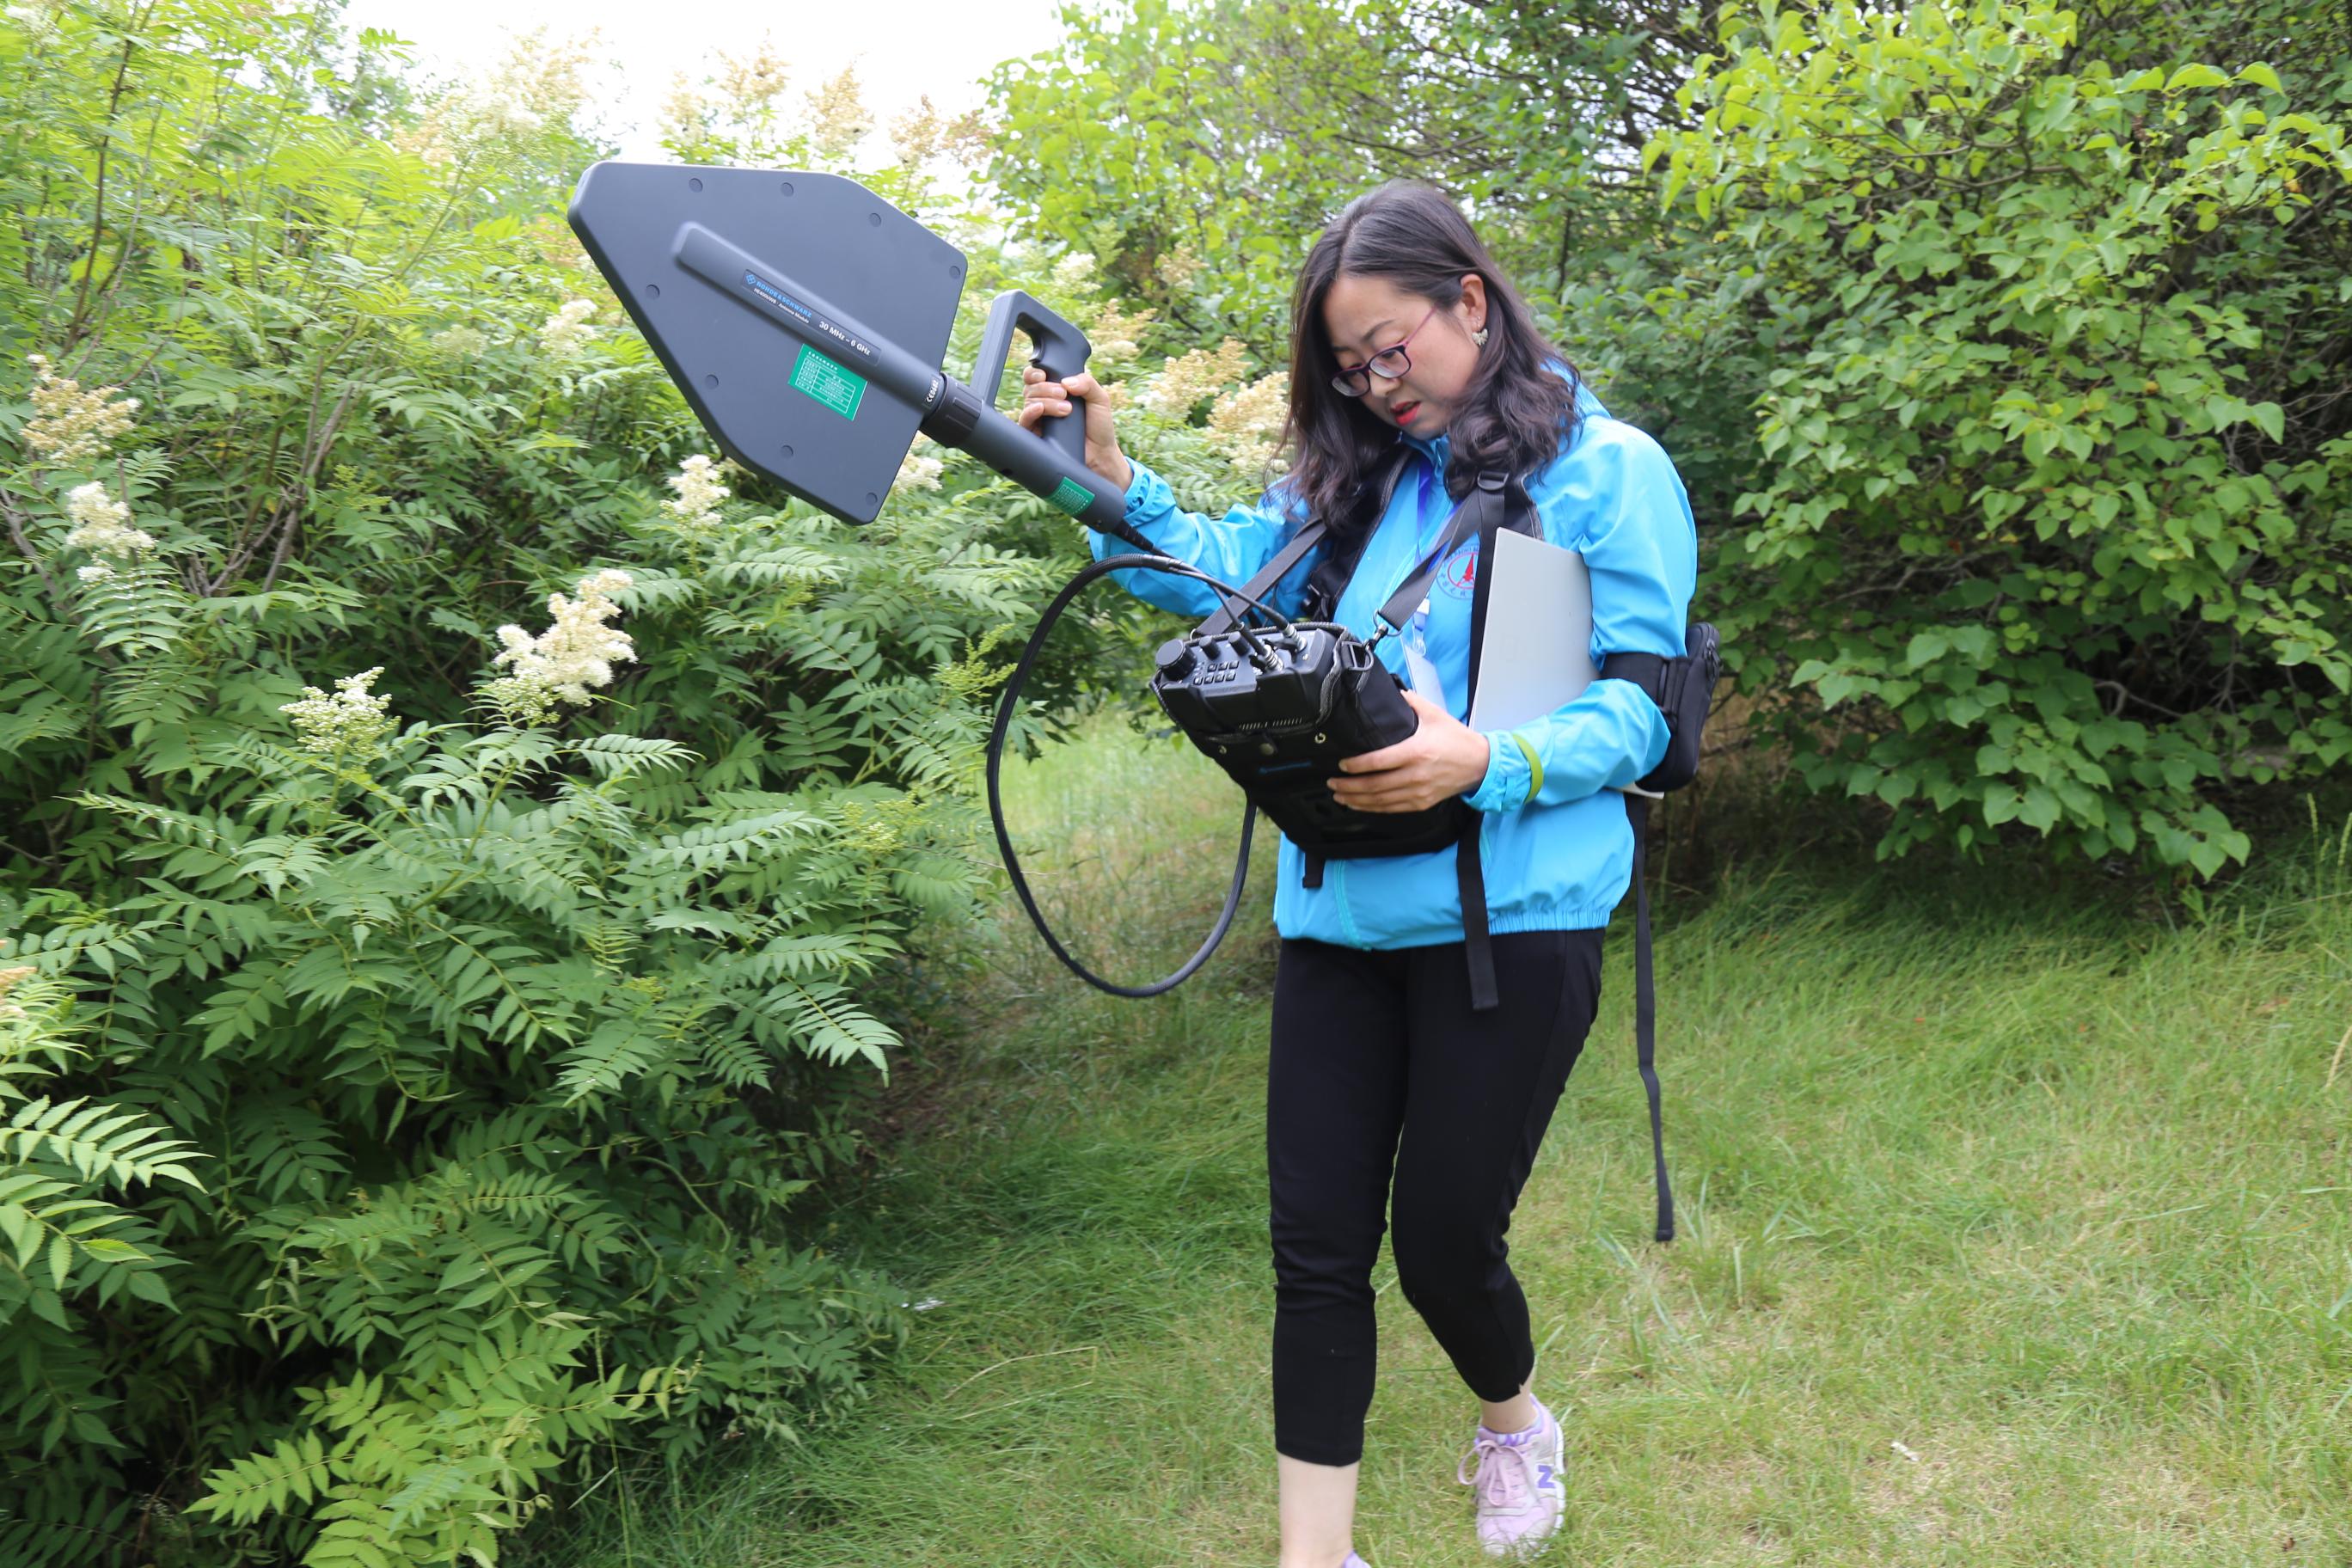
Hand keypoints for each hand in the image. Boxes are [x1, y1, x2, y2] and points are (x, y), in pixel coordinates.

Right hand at [1018, 366, 1131, 489]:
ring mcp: (1038, 418)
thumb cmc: (1099, 426)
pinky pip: (1024, 419)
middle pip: (1031, 386)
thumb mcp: (1099, 399)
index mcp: (1056, 390)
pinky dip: (1030, 411)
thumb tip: (1066, 381)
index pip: (1036, 375)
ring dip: (1046, 400)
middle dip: (1046, 387)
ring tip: (1066, 409)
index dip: (1036, 372)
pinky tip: (1040, 409)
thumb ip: (1087, 382)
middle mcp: (1044, 402)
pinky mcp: (1034, 433)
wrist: (1099, 453)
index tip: (1046, 374)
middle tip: (1064, 395)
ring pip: (1029, 400)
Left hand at [1329, 689, 1491, 813]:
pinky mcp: (1422, 803)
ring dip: (1357, 800)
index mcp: (1416, 751)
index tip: (1342, 765)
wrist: (1479, 764)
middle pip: (1374, 785)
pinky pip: (1392, 808)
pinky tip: (1359, 805)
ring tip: (1339, 796)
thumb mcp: (1434, 714)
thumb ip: (1411, 702)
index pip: (1378, 762)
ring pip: (1380, 800)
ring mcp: (1418, 792)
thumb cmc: (1456, 739)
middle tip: (1331, 783)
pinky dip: (1373, 808)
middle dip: (1349, 786)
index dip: (1357, 766)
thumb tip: (1393, 691)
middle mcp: (1415, 775)